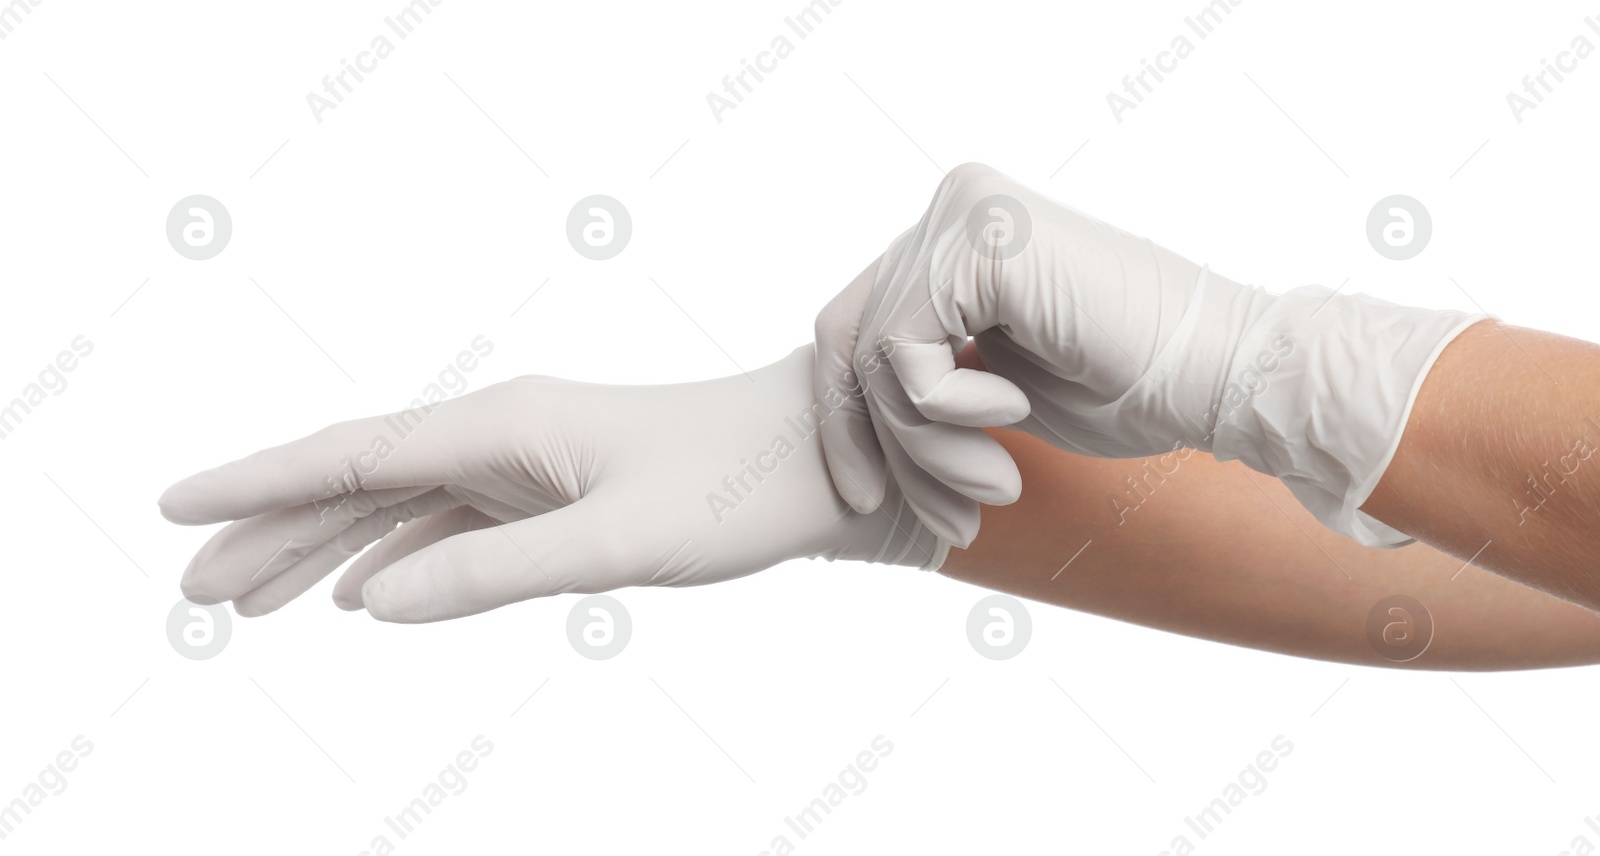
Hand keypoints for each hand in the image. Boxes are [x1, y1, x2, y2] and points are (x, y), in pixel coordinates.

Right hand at [160, 345, 944, 622]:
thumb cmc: (737, 487)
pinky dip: (398, 557)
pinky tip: (366, 590)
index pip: (350, 456)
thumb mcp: (619, 540)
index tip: (173, 508)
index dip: (258, 484)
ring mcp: (528, 464)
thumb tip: (375, 603)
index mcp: (504, 427)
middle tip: (195, 588)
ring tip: (252, 599)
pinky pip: (451, 525)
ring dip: (323, 550)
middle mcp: (503, 435)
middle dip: (272, 531)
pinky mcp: (557, 493)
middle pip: (357, 482)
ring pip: (398, 507)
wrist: (822, 460)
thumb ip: (495, 573)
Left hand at [816, 163, 1481, 546]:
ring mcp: (963, 212)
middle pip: (849, 341)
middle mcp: (952, 209)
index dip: (845, 422)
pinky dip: (947, 411)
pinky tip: (1018, 414)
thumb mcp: (996, 389)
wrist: (1226, 376)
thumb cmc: (1133, 387)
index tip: (865, 501)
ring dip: (928, 450)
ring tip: (999, 487)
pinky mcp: (979, 237)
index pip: (852, 328)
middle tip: (951, 523)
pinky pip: (902, 351)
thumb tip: (847, 418)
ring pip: (875, 356)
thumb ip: (926, 378)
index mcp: (957, 239)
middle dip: (887, 449)